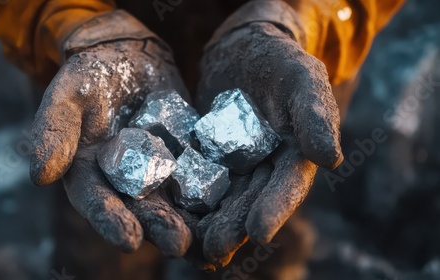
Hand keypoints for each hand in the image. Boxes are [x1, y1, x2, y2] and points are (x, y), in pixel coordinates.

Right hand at [30, 38, 192, 256]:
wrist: (129, 55)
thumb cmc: (91, 75)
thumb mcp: (68, 94)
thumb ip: (54, 130)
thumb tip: (40, 174)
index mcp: (91, 174)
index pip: (98, 203)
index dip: (111, 221)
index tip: (129, 240)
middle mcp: (124, 180)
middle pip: (140, 209)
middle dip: (159, 227)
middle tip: (177, 244)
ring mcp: (157, 171)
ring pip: (173, 201)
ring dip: (189, 220)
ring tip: (207, 236)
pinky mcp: (185, 157)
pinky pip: (200, 176)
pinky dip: (213, 192)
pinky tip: (230, 205)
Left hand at [193, 21, 342, 266]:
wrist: (244, 49)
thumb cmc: (280, 61)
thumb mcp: (303, 79)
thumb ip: (316, 115)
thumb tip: (329, 159)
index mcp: (293, 157)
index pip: (286, 186)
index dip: (274, 209)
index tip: (259, 232)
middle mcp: (264, 168)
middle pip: (250, 200)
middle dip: (234, 226)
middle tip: (215, 249)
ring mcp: (234, 164)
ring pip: (221, 198)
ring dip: (207, 223)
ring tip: (190, 247)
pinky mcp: (205, 155)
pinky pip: (194, 178)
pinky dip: (184, 198)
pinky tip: (168, 214)